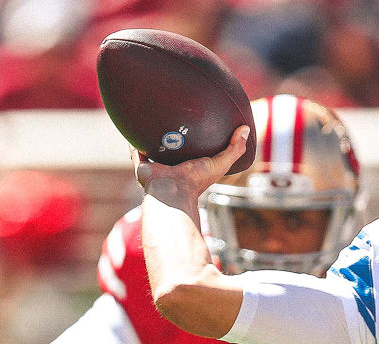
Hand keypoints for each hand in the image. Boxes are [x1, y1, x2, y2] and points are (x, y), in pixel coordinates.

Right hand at [131, 125, 249, 195]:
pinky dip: (133, 142)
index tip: (197, 125)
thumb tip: (246, 129)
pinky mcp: (141, 166)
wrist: (172, 190)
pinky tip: (132, 128)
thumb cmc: (196, 180)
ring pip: (152, 150)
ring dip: (151, 138)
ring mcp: (157, 167)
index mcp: (190, 168)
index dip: (196, 141)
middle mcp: (173, 168)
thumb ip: (235, 148)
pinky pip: (136, 152)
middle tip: (173, 118)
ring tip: (151, 119)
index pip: (194, 152)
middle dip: (172, 137)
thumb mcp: (221, 163)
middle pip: (172, 150)